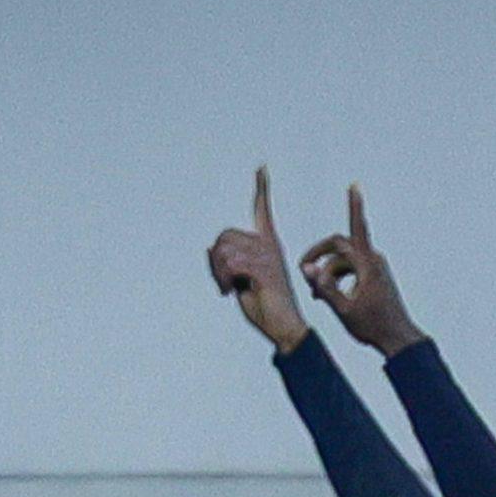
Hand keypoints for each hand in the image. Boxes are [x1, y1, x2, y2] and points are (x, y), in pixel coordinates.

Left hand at [208, 167, 309, 352]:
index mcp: (268, 245)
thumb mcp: (242, 281)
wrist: (284, 328)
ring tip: (228, 288)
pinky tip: (230, 292)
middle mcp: (269, 246)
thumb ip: (229, 262)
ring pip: (224, 251)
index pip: (262, 210)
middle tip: (223, 283)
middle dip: (215, 261)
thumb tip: (210, 248)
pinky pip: (231, 264)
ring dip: (218, 273)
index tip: (262, 168)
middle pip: (224, 236)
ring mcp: (268, 256)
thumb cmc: (265, 307)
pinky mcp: (264, 270)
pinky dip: (224, 280)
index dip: (261, 188)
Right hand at [299, 185, 425, 356]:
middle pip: (340, 246)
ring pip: (343, 260)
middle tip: (303, 269)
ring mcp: (375, 268)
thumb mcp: (344, 309)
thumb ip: (324, 287)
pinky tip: (326, 295)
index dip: (354, 206)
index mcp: (368, 265)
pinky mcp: (375, 276)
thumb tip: (307, 268)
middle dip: (319, 255)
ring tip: (314, 294)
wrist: (397, 339)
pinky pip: (351, 268)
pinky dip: (337, 277)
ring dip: (327, 272)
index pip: (356, 228)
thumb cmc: (373, 326)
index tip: (355, 185)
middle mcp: (373, 261)